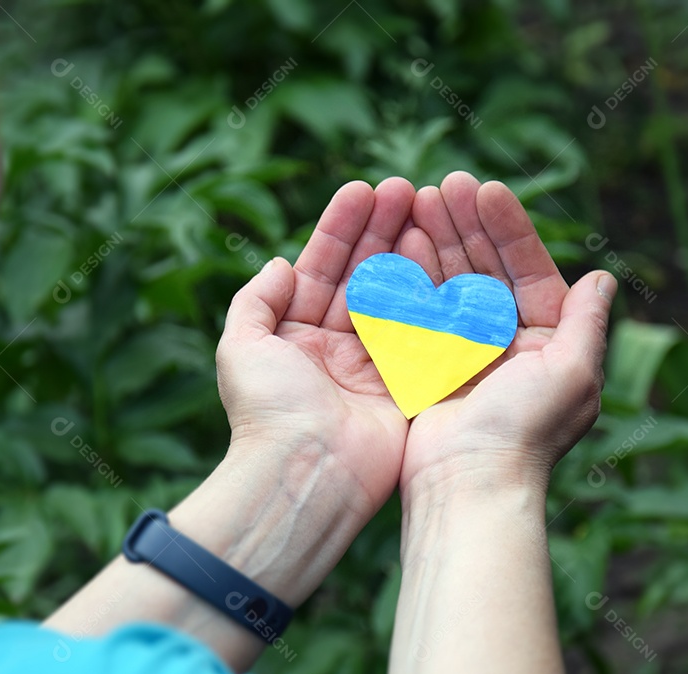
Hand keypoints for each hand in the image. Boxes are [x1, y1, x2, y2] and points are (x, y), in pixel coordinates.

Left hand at [216, 178, 414, 517]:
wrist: (305, 472)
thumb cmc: (266, 410)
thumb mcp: (240, 346)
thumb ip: (254, 300)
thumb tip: (278, 263)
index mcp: (296, 335)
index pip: (322, 267)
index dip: (341, 227)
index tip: (363, 188)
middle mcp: (337, 346)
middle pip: (363, 274)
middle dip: (382, 229)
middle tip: (406, 187)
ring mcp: (375, 365)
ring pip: (397, 294)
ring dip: (411, 251)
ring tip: (428, 206)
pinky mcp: (408, 386)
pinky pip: (425, 331)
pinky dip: (435, 294)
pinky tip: (447, 254)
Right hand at [394, 172, 616, 500]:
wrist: (469, 485)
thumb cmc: (527, 431)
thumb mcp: (574, 373)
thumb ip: (588, 322)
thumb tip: (603, 277)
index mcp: (546, 342)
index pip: (528, 270)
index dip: (509, 228)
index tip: (484, 188)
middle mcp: (505, 344)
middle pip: (485, 270)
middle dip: (465, 226)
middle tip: (442, 185)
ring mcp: (463, 353)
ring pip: (449, 284)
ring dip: (435, 243)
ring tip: (414, 203)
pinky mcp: (426, 365)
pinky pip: (417, 311)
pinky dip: (408, 278)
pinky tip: (397, 244)